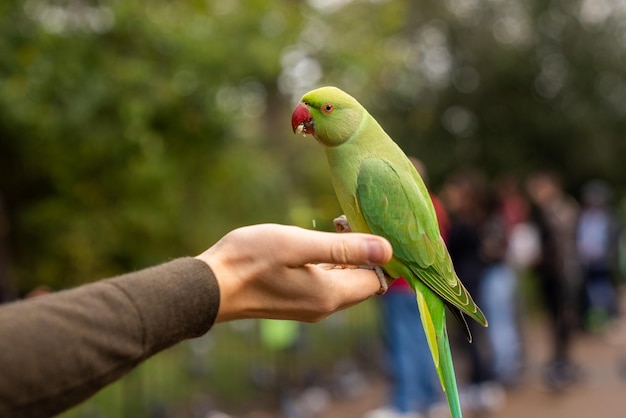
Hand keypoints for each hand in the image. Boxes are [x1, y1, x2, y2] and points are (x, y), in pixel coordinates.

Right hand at [195, 224, 392, 322]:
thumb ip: (343, 248)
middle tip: (348, 220)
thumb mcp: (298, 245)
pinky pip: (326, 283)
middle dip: (365, 253)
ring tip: (335, 225)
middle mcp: (324, 307)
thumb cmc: (250, 259)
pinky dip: (330, 264)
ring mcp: (309, 306)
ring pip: (344, 282)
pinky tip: (317, 243)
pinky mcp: (295, 301)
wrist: (209, 287)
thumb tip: (387, 249)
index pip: (377, 279)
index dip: (380, 254)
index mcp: (330, 295)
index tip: (367, 225)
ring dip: (347, 257)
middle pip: (363, 282)